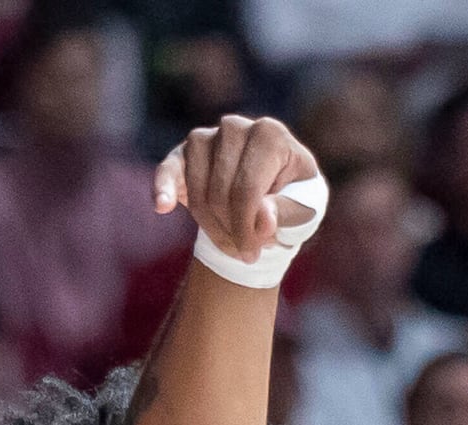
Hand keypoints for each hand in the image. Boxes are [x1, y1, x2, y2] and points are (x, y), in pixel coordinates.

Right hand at [151, 115, 322, 267]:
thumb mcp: (305, 209)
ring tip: (234, 241)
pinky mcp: (183, 151)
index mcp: (270, 134)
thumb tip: (262, 217)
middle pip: (221, 195)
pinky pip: (168, 171)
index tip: (253, 255)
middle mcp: (236, 127)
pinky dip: (163, 189)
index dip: (246, 230)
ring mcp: (207, 136)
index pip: (247, 190)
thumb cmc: (292, 198)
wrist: (272, 190)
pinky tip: (163, 206)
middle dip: (232, 232)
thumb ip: (286, 212)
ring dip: (213, 229)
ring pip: (199, 195)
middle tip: (247, 252)